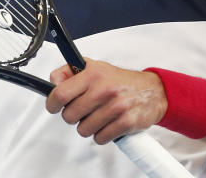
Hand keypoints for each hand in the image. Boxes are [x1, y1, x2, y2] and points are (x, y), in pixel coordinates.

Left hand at [45, 59, 167, 144]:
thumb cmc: (120, 81)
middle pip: (69, 116)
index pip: (61, 93)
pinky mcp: (126, 122)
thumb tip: (52, 81)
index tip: (54, 106)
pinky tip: (108, 124)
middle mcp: (104, 89)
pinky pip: (100, 138)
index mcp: (93, 74)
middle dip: (73, 116)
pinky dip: (102, 134)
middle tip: (83, 110)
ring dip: (88, 126)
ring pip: (83, 129)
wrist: (153, 90)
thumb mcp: (95, 67)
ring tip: (98, 116)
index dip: (52, 103)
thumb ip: (70, 71)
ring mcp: (116, 106)